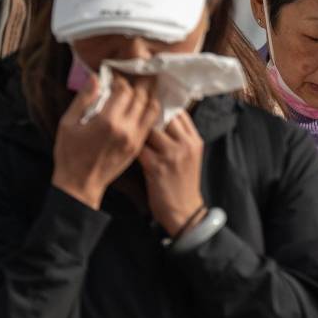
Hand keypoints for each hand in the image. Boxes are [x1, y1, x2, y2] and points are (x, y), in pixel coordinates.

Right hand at [52, 73, 159, 208]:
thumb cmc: (69, 154)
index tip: (115, 74)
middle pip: (141, 96)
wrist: (80, 185)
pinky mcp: (138, 146)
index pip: (124, 90)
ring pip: (151, 108)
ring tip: (148, 81)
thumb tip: (96, 78)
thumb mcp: (68, 123)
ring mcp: (134, 138)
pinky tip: (148, 102)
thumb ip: (83, 99)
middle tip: (138, 70)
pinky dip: (152, 109)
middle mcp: (125, 129)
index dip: (121, 79)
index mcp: (107, 121)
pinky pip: (152, 122)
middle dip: (140, 81)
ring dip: (150, 93)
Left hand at [138, 111, 205, 235]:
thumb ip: (180, 138)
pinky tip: (123, 144)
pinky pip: (140, 147)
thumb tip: (161, 119)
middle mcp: (185, 144)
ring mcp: (172, 155)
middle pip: (164, 116)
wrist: (184, 212)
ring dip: (137, 129)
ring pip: (149, 129)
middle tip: (132, 112)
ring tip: (126, 127)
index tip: (148, 105)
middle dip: (147, 114)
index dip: (163, 106)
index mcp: (194, 140)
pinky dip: (130, 145)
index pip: (179, 112)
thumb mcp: (190, 157)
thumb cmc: (183, 185)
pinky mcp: (157, 167)